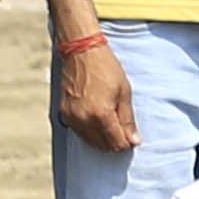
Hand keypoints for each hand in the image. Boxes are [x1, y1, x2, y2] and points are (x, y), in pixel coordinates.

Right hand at [54, 33, 137, 151]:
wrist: (81, 52)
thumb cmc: (105, 69)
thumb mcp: (124, 93)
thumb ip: (127, 120)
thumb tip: (134, 141)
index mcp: (101, 115)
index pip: (116, 143)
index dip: (127, 143)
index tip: (132, 137)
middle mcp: (83, 120)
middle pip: (103, 146)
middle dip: (115, 143)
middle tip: (124, 131)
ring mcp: (71, 117)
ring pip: (90, 141)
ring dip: (102, 139)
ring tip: (112, 123)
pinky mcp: (64, 113)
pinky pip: (79, 132)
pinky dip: (90, 132)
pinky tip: (98, 120)